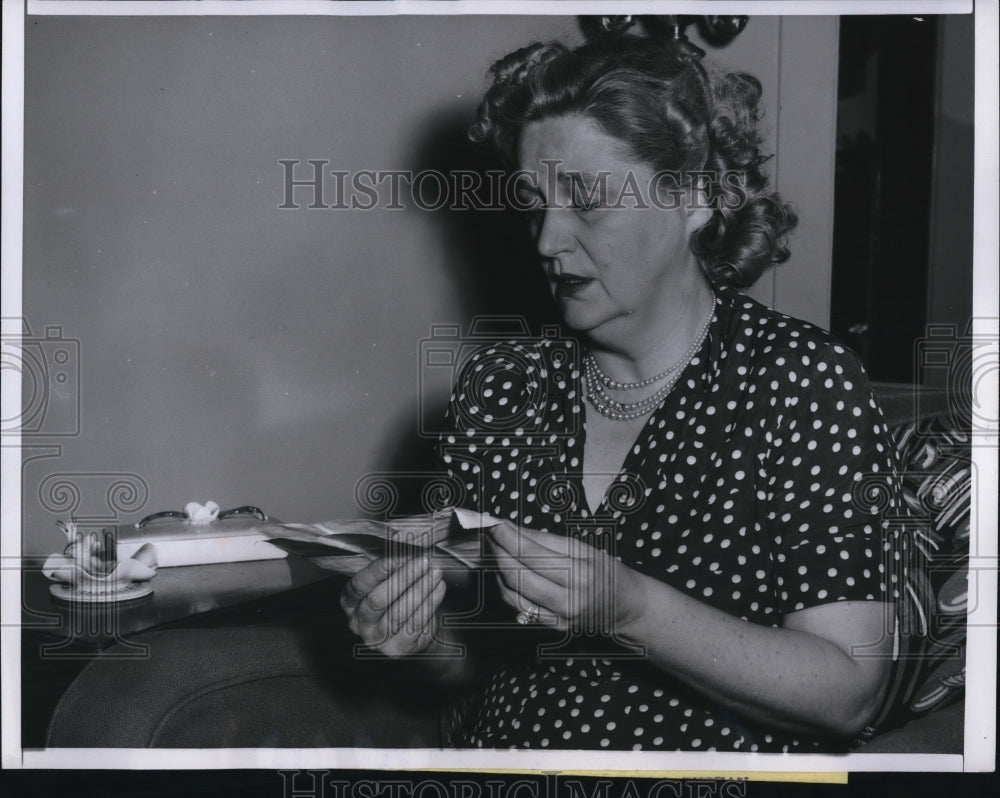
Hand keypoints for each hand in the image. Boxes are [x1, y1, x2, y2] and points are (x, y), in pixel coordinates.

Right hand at [340, 555, 445, 657]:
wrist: (415, 631)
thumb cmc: (398, 598)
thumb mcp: (388, 582)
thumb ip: (391, 567)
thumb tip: (406, 544)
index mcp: (350, 602)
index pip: (360, 584)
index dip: (379, 569)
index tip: (401, 553)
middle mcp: (358, 623)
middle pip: (379, 599)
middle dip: (404, 577)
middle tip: (424, 561)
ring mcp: (377, 639)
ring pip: (398, 613)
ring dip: (420, 590)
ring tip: (435, 573)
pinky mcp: (397, 649)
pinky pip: (415, 625)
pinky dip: (429, 604)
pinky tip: (439, 589)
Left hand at [488, 521, 644, 634]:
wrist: (626, 609)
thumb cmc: (607, 572)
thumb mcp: (583, 548)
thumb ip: (546, 540)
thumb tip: (513, 529)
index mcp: (580, 575)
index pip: (532, 555)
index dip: (508, 538)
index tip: (494, 523)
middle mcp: (567, 600)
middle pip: (517, 576)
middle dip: (498, 552)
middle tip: (489, 535)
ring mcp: (558, 618)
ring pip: (512, 594)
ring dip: (498, 570)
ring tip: (494, 550)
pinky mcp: (551, 628)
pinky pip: (519, 607)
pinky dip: (506, 588)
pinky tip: (505, 572)